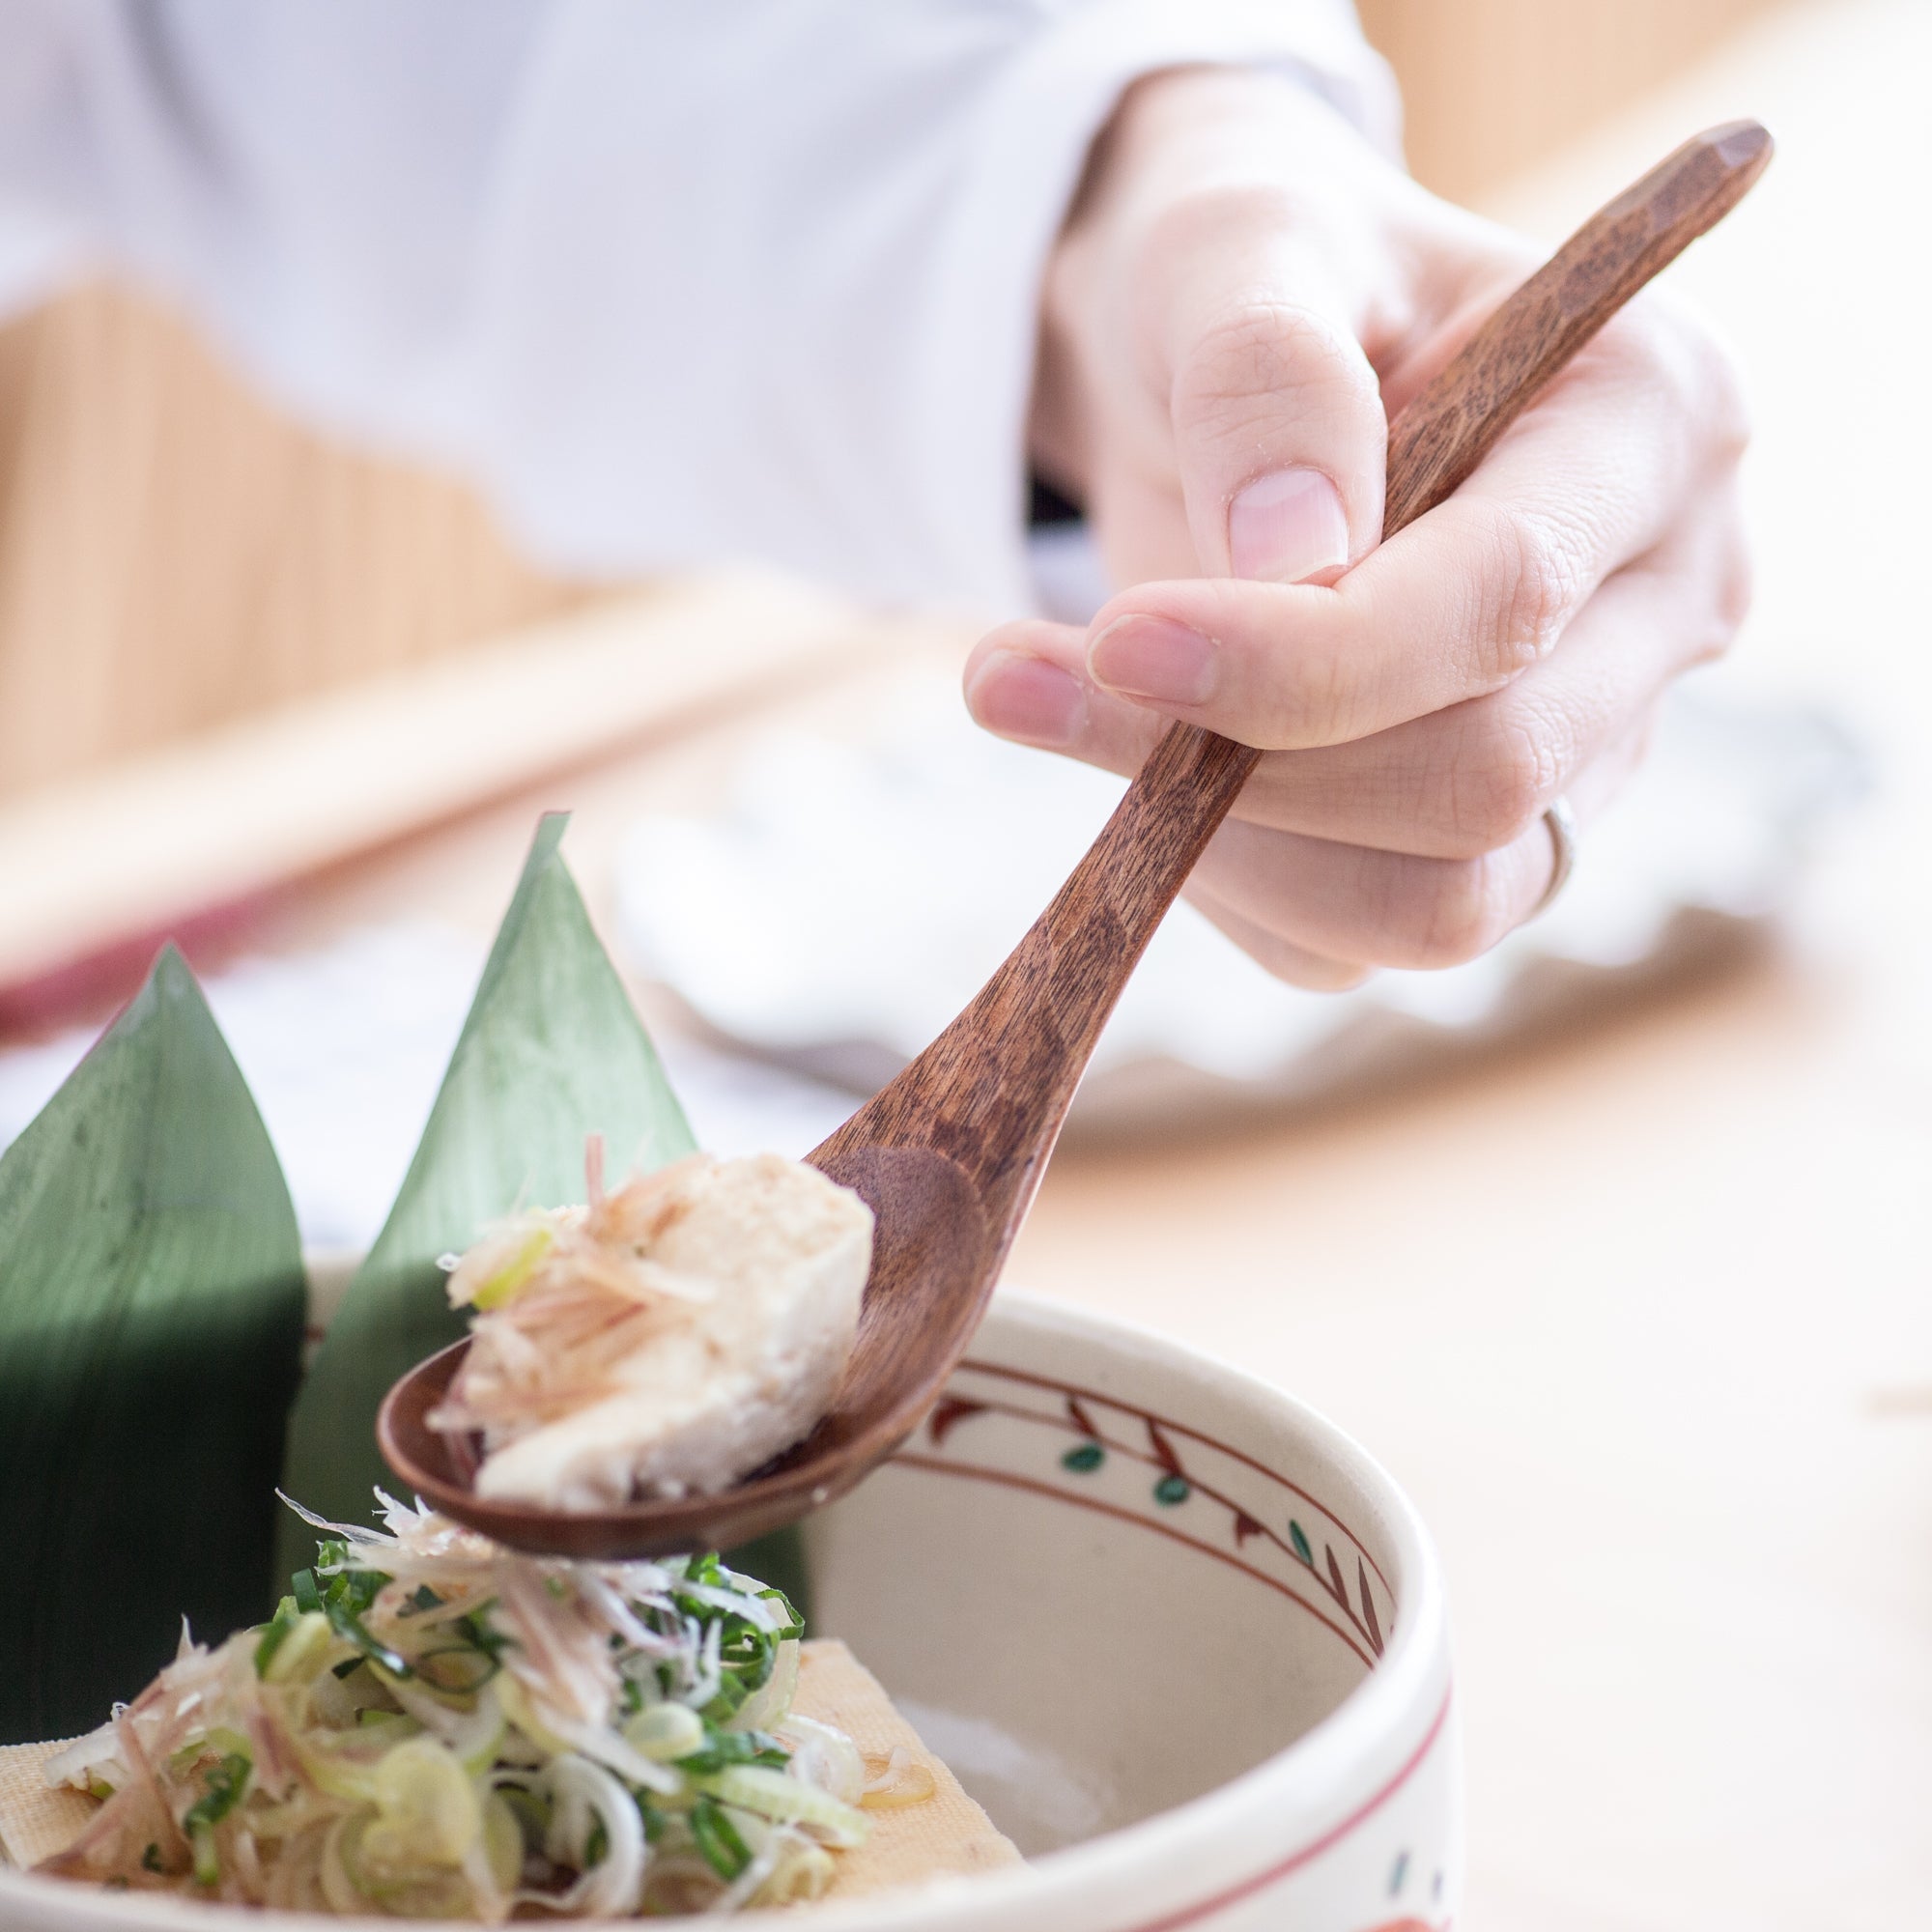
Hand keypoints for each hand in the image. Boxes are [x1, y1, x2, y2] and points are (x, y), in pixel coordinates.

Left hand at [966, 68, 1749, 988]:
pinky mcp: (1483, 843)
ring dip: (1219, 848)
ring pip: (1439, 905)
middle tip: (1021, 677)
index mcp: (1653, 422)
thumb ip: (1269, 371)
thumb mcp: (1236, 249)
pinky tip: (1131, 765)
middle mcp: (1658, 603)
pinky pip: (1350, 943)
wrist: (1223, 368)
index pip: (1508, 602)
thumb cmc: (1253, 277)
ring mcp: (1583, 744)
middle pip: (1487, 779)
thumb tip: (1293, 562)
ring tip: (1050, 709)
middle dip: (1240, 762)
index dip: (1305, 656)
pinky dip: (1218, 885)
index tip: (1117, 636)